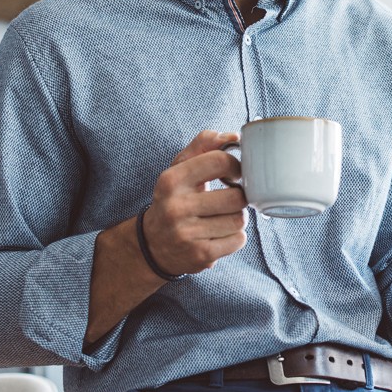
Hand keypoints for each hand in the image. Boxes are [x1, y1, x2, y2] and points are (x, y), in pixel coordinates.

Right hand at [141, 130, 248, 275]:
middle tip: (230, 198)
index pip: (220, 161)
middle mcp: (176, 207)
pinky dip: (235, 237)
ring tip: (223, 217)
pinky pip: (238, 240)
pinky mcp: (200, 255)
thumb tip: (234, 137)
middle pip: (236, 196)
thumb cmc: (174, 199)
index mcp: (171, 180)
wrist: (151, 245)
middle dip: (239, 196)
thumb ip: (204, 145)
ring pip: (240, 220)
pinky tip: (219, 234)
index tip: (233, 174)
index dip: (235, 166)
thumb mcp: (179, 168)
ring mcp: (187, 233)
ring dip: (237, 217)